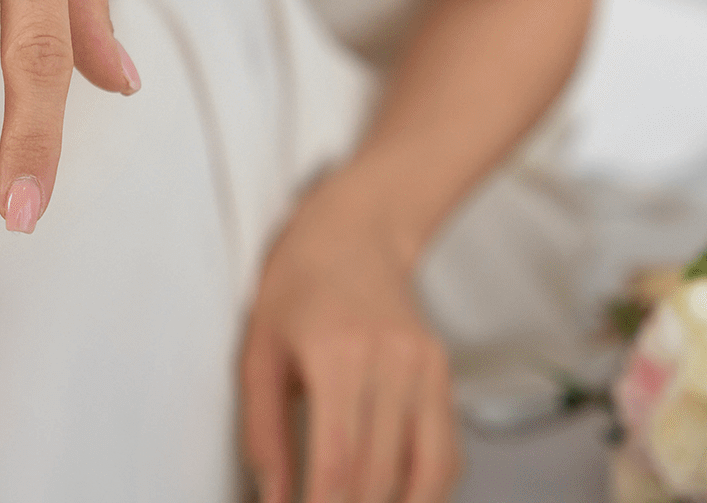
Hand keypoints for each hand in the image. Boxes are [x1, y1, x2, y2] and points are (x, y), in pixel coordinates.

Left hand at [241, 178, 461, 502]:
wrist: (355, 229)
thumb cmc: (300, 283)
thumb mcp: (259, 353)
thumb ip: (263, 432)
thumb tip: (272, 497)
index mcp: (337, 355)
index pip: (337, 463)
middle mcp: (391, 362)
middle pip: (379, 477)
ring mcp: (425, 368)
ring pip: (426, 473)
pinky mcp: (443, 374)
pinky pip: (447, 452)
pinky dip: (429, 490)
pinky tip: (401, 499)